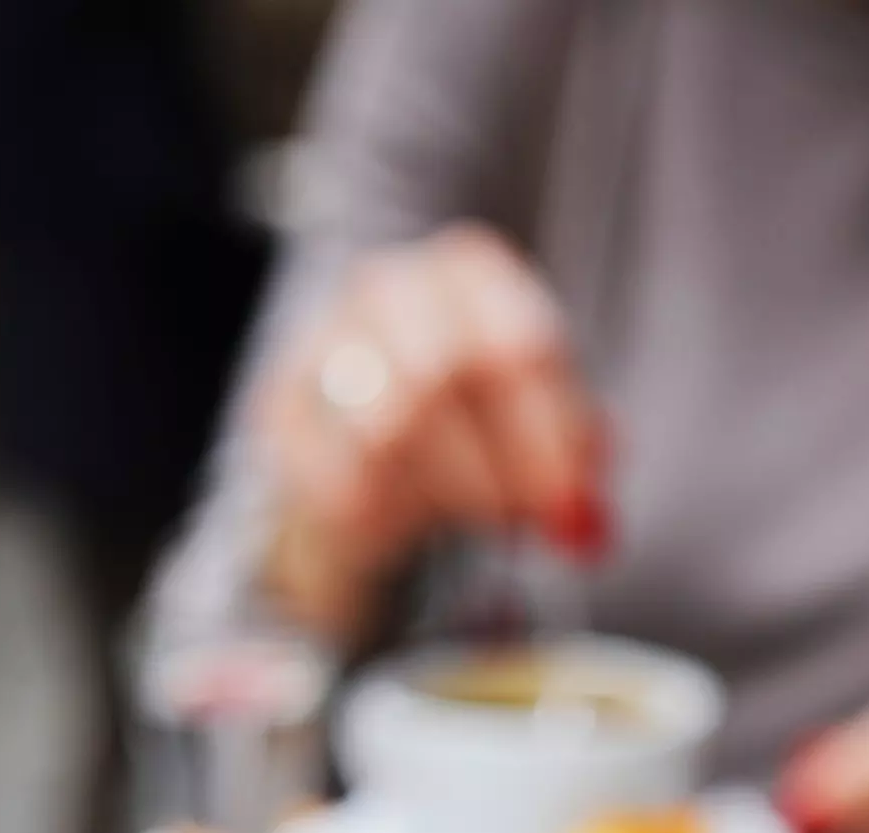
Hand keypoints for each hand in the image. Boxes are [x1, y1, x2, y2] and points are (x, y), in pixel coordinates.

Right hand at [254, 225, 607, 634]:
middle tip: (526, 525)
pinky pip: (334, 476)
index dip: (552, 434)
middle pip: (448, 377)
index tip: (572, 501)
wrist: (361, 439)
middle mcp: (388, 288)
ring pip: (387, 427)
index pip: (517, 343)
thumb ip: (569, 461)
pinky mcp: (279, 407)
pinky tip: (405, 525)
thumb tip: (588, 521)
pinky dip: (382, 516)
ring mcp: (324, 340)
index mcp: (468, 272)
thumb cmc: (468, 422)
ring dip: (443, 494)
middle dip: (498, 469)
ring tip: (466, 521)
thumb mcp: (536, 427)